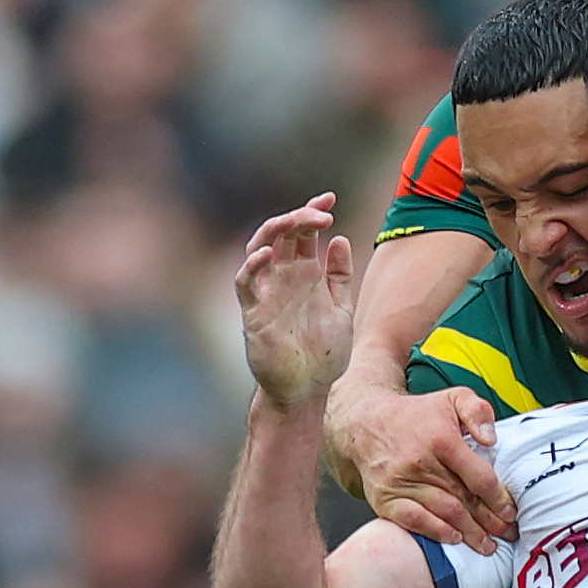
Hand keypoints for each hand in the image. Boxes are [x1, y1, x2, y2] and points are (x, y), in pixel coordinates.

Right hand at [235, 193, 354, 410]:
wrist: (308, 390)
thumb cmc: (324, 353)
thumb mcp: (341, 308)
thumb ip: (340, 276)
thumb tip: (340, 239)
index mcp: (305, 275)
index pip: (304, 234)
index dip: (313, 211)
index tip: (331, 197)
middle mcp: (284, 279)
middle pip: (282, 234)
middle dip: (299, 215)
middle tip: (323, 210)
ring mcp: (267, 293)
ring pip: (259, 248)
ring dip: (276, 230)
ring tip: (298, 220)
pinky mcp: (254, 313)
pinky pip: (245, 282)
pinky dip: (253, 265)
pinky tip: (268, 253)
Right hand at [341, 383, 517, 555]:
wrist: (367, 423)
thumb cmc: (416, 414)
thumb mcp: (453, 398)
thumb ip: (478, 411)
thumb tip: (491, 439)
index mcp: (442, 440)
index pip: (478, 477)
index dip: (498, 498)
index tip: (510, 511)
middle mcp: (421, 463)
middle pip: (464, 499)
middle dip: (490, 521)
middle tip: (507, 534)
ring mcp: (401, 483)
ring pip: (444, 513)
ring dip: (469, 532)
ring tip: (487, 545)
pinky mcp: (385, 498)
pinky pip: (413, 520)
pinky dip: (435, 532)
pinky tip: (453, 539)